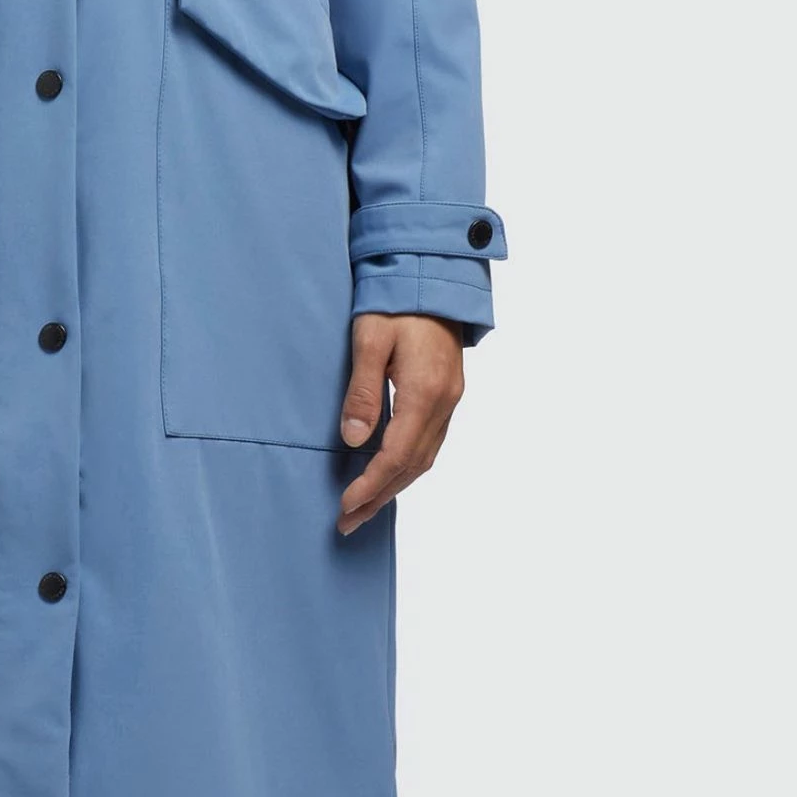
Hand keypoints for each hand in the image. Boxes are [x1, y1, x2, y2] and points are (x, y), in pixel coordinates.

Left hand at [337, 311, 464, 534]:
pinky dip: (408, 465)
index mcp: (425, 391)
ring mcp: (451, 399)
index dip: (371, 486)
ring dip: (394, 486)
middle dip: (380, 497)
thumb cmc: (398, 301)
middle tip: (348, 522)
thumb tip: (355, 440)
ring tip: (364, 508)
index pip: (397, 455)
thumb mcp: (370, 339)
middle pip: (414, 466)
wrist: (435, 275)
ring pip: (425, 457)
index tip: (345, 507)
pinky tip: (389, 473)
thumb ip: (363, 390)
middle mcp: (445, 402)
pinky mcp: (448, 393)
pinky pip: (430, 442)